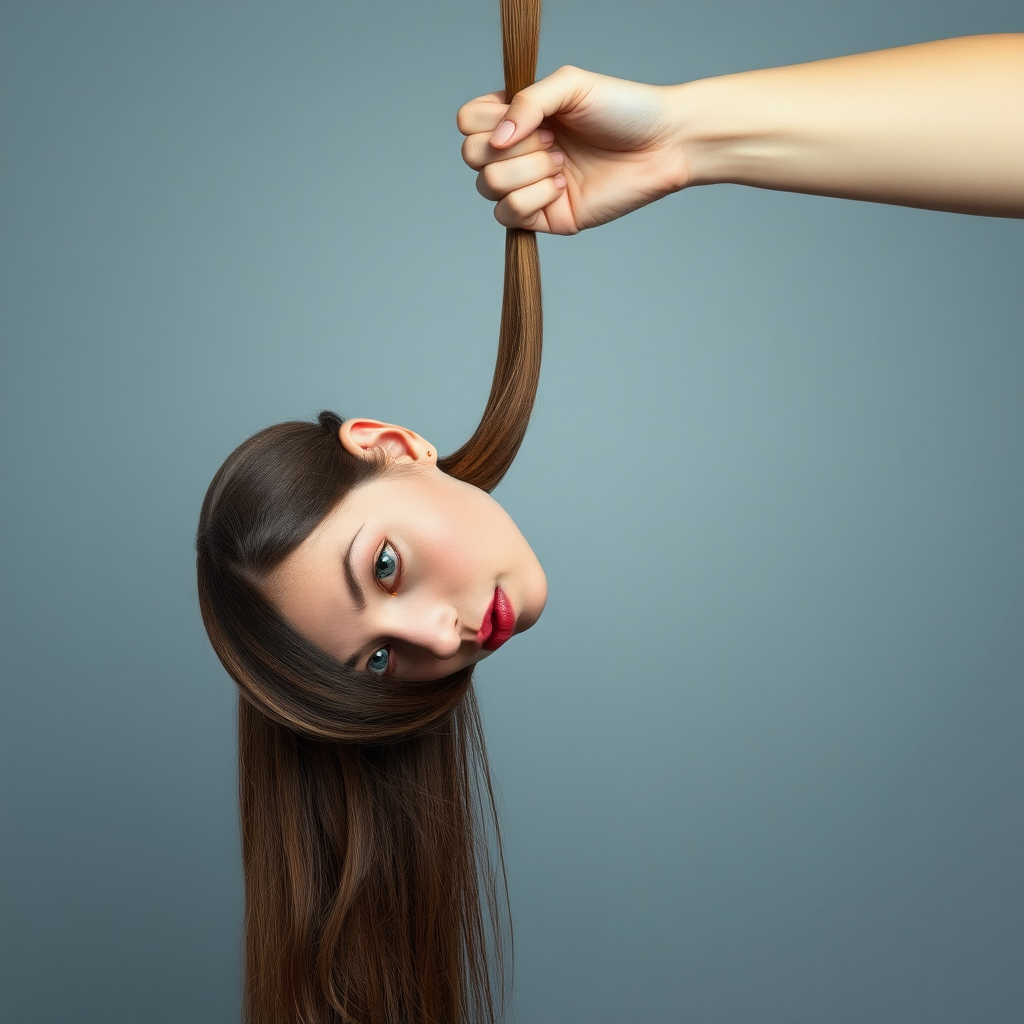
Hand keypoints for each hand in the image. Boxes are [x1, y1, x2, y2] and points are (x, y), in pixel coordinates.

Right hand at [457, 66, 689, 233]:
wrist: (662, 146)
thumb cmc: (623, 109)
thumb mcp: (570, 85)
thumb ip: (526, 101)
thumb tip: (497, 139)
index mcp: (518, 117)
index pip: (467, 123)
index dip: (487, 121)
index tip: (528, 117)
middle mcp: (518, 152)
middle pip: (471, 156)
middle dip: (511, 147)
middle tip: (553, 140)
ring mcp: (529, 187)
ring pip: (488, 187)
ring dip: (526, 171)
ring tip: (562, 162)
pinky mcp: (544, 218)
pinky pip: (509, 215)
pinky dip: (533, 198)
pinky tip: (562, 186)